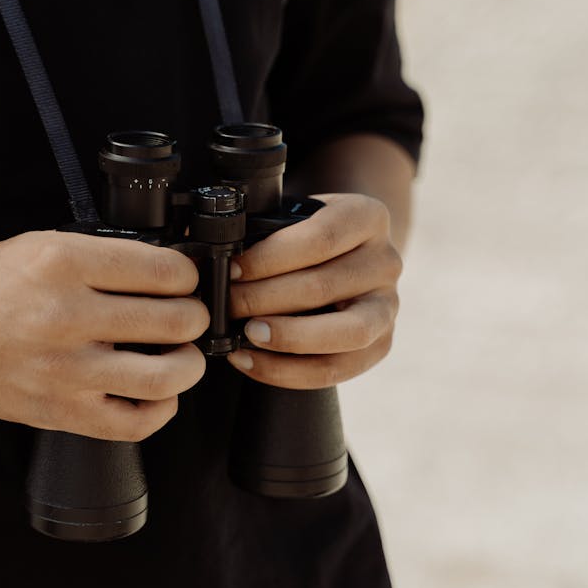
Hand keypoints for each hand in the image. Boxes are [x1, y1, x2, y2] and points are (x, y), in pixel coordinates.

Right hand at [0, 231, 208, 439]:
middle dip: (194, 316)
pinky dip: (161, 409)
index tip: (184, 279)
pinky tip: (157, 392)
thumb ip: (100, 255)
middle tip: (188, 314)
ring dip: (189, 364)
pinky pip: (135, 423)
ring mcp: (67, 370)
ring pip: (166, 376)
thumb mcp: (40, 244)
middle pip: (175, 321)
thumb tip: (164, 268)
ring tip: (181, 353)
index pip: (164, 271)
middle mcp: (68, 316)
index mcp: (64, 264)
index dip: (188, 275)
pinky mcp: (62, 412)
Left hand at [227, 193, 401, 387]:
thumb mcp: (293, 217)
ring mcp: (388, 306)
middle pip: (325, 286)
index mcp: (367, 217)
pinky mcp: (381, 345)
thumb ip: (259, 230)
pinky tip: (251, 361)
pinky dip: (288, 371)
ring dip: (287, 338)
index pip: (321, 237)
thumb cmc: (308, 236)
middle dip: (264, 299)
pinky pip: (336, 369)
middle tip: (225, 305)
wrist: (348, 256)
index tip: (232, 269)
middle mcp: (386, 261)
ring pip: (345, 333)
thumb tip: (199, 253)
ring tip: (245, 336)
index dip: (271, 256)